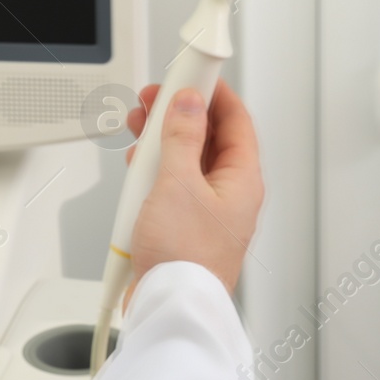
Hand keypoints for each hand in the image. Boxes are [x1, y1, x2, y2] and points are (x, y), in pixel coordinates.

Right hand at [123, 79, 263, 298]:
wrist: (169, 307)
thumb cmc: (186, 259)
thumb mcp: (178, 184)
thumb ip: (181, 138)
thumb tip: (188, 103)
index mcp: (242, 179)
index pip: (236, 120)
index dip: (215, 92)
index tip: (194, 72)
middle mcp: (229, 193)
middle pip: (208, 137)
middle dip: (180, 114)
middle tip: (155, 99)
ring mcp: (207, 210)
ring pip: (187, 160)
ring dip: (162, 141)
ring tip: (139, 130)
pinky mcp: (183, 225)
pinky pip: (172, 185)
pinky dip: (154, 171)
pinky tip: (137, 170)